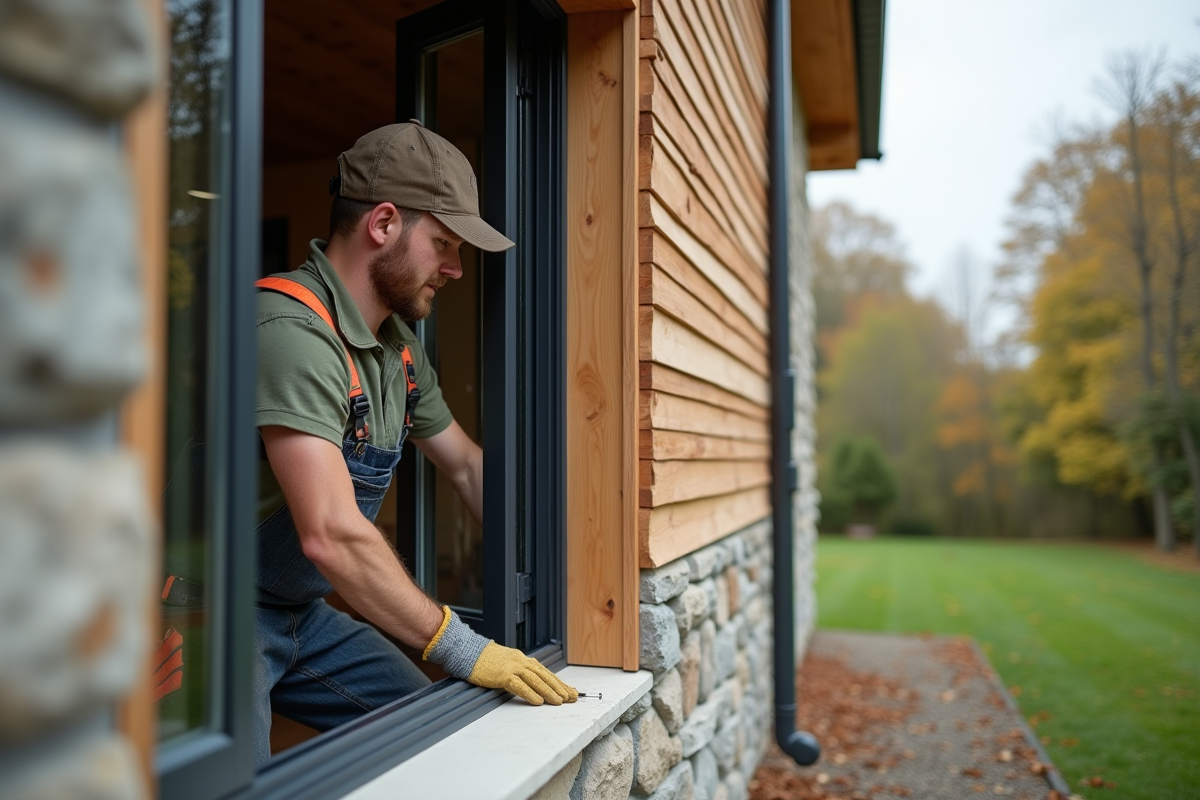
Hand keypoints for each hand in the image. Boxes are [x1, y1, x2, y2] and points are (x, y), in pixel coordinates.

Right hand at [423, 606, 576, 704]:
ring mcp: (512, 666)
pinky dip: (530, 693)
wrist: (468, 652)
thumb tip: (532, 684)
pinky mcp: (502, 674)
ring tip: (560, 702)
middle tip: (572, 697)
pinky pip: (519, 685)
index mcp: (523, 659)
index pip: (545, 672)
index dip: (559, 683)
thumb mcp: (507, 663)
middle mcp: (521, 661)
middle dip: (559, 687)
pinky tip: (538, 701)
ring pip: (536, 680)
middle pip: (544, 675)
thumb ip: (519, 671)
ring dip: (549, 692)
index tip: (570, 691)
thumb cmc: (485, 660)